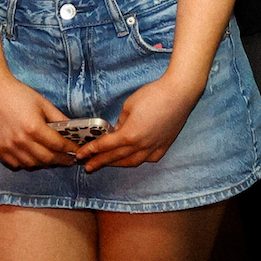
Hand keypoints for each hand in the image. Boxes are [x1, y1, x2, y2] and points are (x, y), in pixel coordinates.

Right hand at [0, 77, 73, 170]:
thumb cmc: (19, 95)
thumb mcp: (43, 103)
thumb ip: (59, 118)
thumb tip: (73, 130)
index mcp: (34, 127)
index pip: (58, 145)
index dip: (70, 150)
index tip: (77, 151)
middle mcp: (21, 141)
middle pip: (46, 159)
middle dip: (61, 160)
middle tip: (68, 160)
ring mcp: (8, 147)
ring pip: (31, 165)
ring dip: (44, 163)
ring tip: (52, 159)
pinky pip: (16, 165)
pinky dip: (26, 164)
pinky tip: (32, 157)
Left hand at [76, 74, 202, 172]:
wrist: (179, 93)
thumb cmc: (153, 95)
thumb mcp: (129, 105)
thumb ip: (121, 121)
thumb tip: (117, 130)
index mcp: (129, 135)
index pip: (105, 146)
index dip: (91, 151)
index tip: (80, 155)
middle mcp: (141, 146)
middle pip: (116, 158)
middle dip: (100, 162)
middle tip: (87, 166)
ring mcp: (154, 148)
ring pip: (132, 162)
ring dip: (117, 164)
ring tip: (107, 163)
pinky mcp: (164, 146)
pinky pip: (148, 159)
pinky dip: (137, 160)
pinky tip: (133, 158)